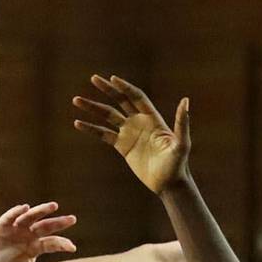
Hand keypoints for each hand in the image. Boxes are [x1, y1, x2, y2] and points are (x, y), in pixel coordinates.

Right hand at [0, 202, 78, 261]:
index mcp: (34, 248)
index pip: (52, 243)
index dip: (62, 244)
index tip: (73, 248)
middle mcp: (26, 237)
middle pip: (45, 227)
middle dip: (59, 222)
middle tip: (73, 219)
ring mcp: (13, 232)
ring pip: (29, 218)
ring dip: (41, 211)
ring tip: (53, 206)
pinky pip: (8, 218)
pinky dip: (15, 212)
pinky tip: (25, 208)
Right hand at [73, 74, 190, 194]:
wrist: (168, 183)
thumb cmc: (177, 164)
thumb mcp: (181, 144)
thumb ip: (182, 122)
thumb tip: (185, 100)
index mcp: (152, 118)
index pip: (136, 97)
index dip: (124, 87)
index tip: (112, 79)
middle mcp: (139, 122)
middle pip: (120, 100)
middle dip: (107, 89)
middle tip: (93, 78)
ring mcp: (129, 133)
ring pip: (108, 115)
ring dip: (93, 107)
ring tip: (76, 100)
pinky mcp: (122, 146)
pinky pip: (103, 134)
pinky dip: (91, 128)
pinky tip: (78, 123)